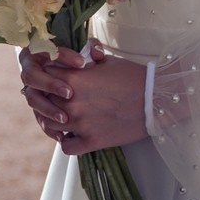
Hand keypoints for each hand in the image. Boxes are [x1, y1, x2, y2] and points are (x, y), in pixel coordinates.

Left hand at [17, 38, 149, 156]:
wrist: (155, 98)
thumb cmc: (132, 76)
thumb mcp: (106, 61)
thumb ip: (87, 57)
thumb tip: (83, 52)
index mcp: (73, 79)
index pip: (45, 76)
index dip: (49, 78)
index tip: (56, 80)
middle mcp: (71, 102)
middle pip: (44, 101)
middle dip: (50, 100)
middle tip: (60, 100)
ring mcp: (80, 124)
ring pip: (51, 126)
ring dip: (56, 122)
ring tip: (66, 119)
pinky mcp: (92, 141)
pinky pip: (66, 147)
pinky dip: (68, 142)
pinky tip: (75, 136)